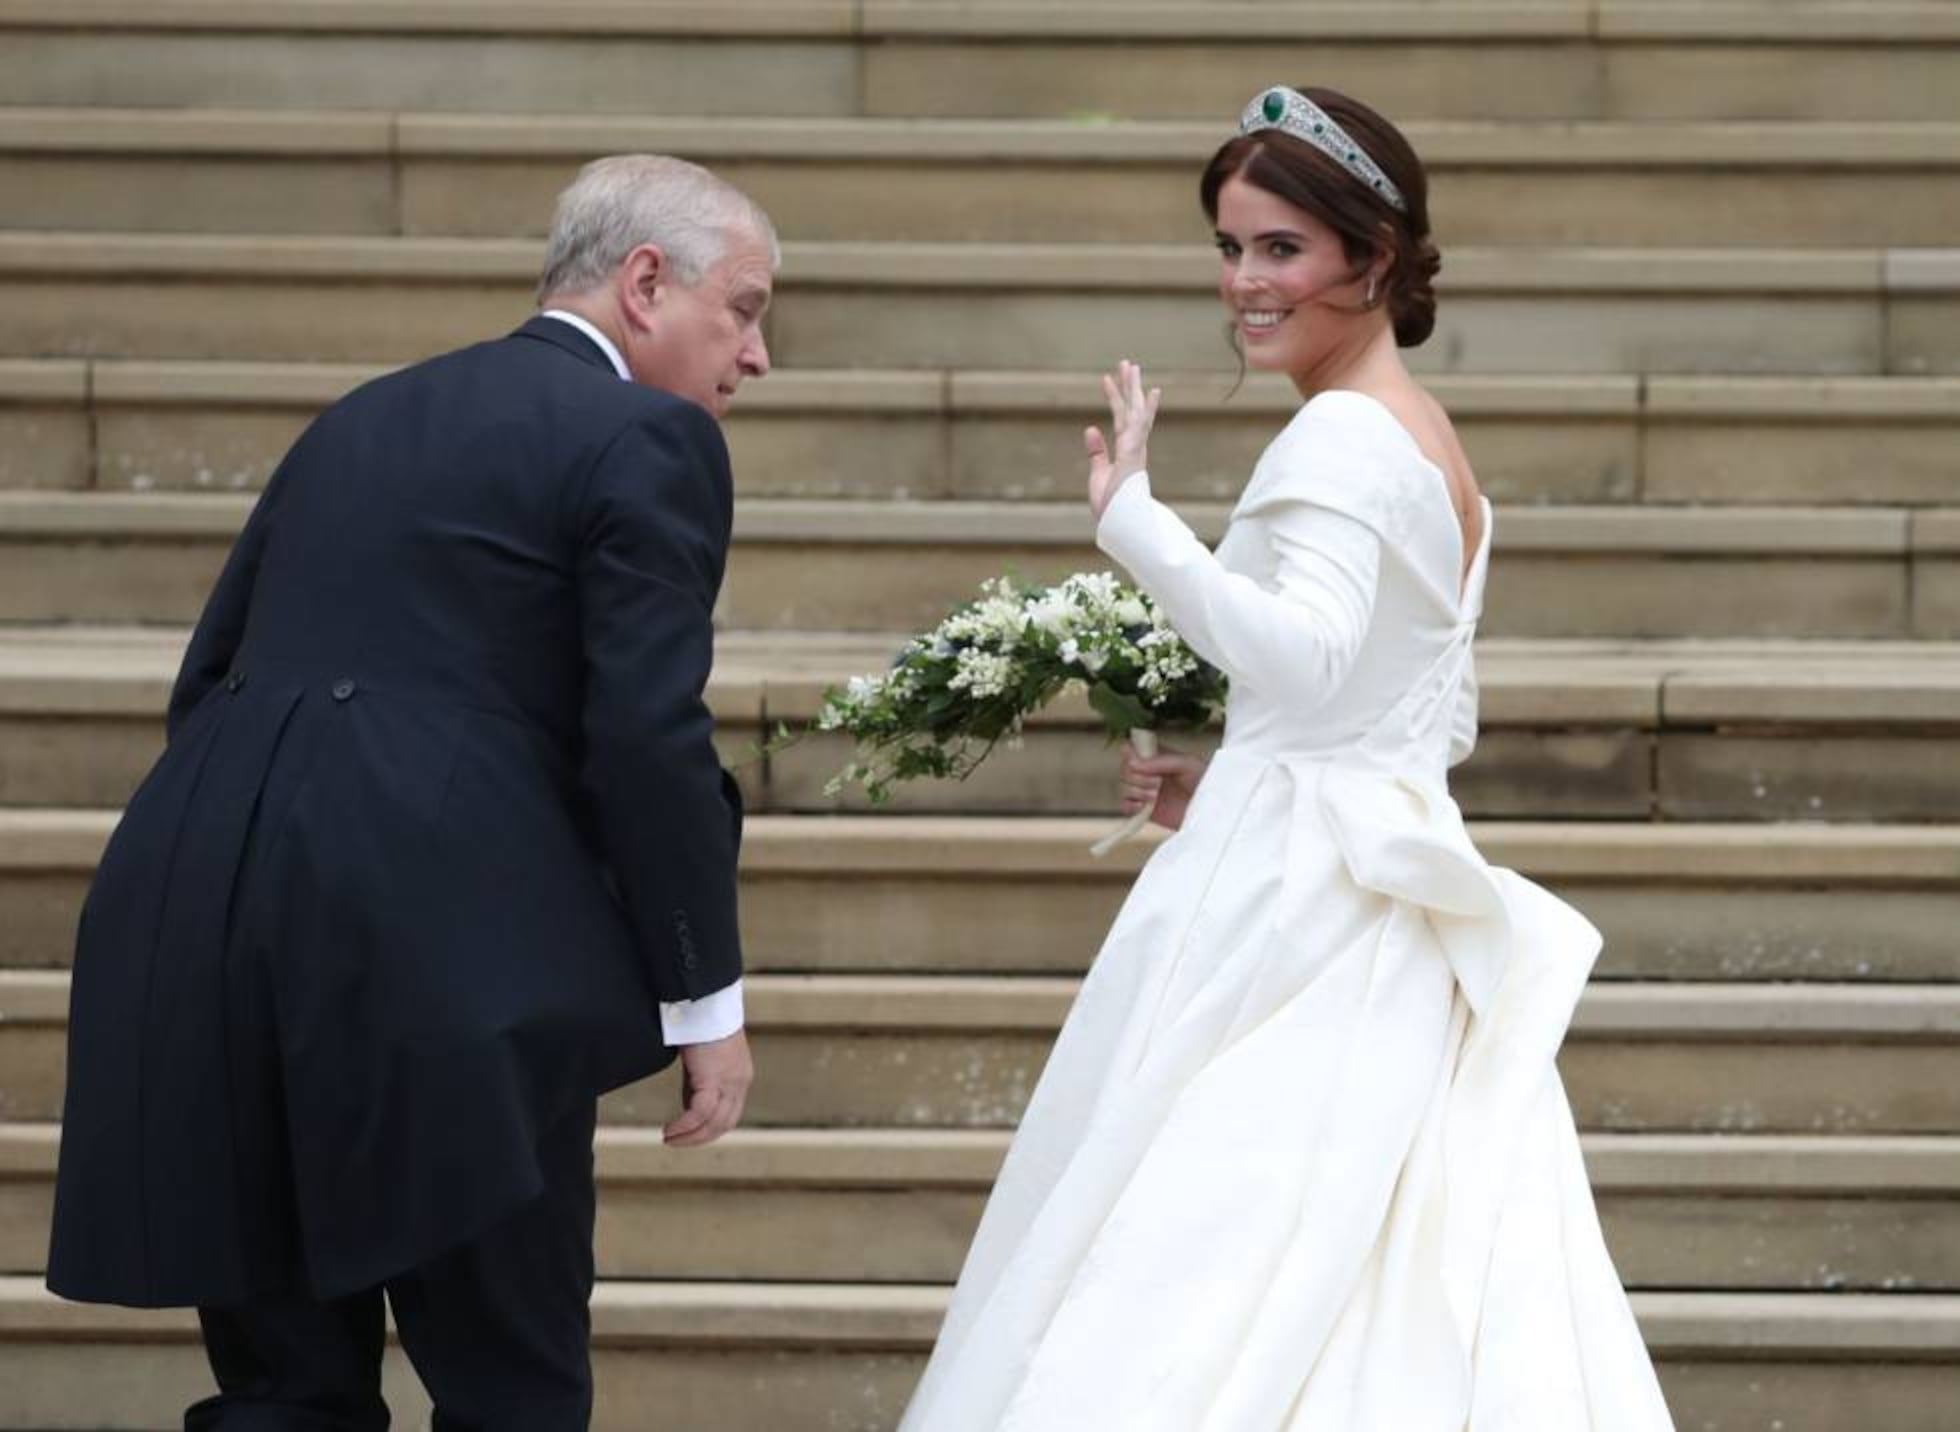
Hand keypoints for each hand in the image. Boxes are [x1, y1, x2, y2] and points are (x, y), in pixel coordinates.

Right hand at [663, 1028, 752, 1147]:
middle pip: (725, 1123)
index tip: (690, 1133)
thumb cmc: (701, 1023)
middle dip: (700, 1138)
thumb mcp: (703, 1060)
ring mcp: (730, 1081)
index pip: (730, 1114)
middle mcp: (740, 1082)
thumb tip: (689, 1107)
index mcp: (740, 1077)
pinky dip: (684, 1126)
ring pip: (714, 1123)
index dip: (711, 1128)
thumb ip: (700, 1083)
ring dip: (690, 1136)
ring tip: (670, 1139)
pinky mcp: (713, 1078)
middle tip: (677, 1142)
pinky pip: (700, 1113)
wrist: (705, 1001)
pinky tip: (670, 1130)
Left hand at [1085, 359, 1161, 518]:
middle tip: (1127, 362)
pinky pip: (1140, 429)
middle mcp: (1133, 446)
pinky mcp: (1134, 456)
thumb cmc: (1111, 504)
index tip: (1109, 379)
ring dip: (1134, 389)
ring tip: (1132, 367)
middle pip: (1131, 409)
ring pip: (1137, 413)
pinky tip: (1149, 393)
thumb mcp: (1098, 472)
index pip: (1120, 418)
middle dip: (1129, 386)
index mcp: (1124, 450)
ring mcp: (1135, 450)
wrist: (1118, 524)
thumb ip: (1097, 451)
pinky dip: (1145, 411)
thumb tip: (1090, 428)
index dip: (1115, 398)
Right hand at [1119, 742, 1207, 831]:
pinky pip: (1124, 805)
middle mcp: (1148, 772)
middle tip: (1158, 783)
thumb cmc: (1204, 782)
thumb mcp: (1186, 764)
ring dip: (1137, 792)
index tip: (1139, 762)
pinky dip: (1131, 806)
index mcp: (1157, 756)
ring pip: (1123, 787)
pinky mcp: (1143, 809)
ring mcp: (1144, 791)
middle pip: (1125, 768)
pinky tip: (1145, 806)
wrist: (1211, 811)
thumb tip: (1133, 763)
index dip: (1131, 754)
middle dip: (1137, 777)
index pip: (1132, 748)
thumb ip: (1161, 760)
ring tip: (1155, 796)